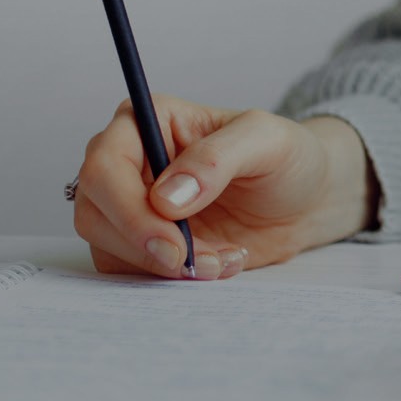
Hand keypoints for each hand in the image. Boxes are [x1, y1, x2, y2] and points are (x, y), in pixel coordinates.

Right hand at [72, 96, 373, 280]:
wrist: (305, 199)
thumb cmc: (286, 156)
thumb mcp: (267, 141)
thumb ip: (217, 158)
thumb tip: (165, 197)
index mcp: (148, 120)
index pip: (104, 165)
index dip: (129, 210)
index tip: (172, 242)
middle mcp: (128, 162)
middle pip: (96, 213)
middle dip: (144, 247)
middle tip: (194, 263)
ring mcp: (130, 206)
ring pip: (109, 248)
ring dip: (164, 267)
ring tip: (222, 259)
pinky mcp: (142, 244)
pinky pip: (133, 272)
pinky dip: (173, 279)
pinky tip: (220, 264)